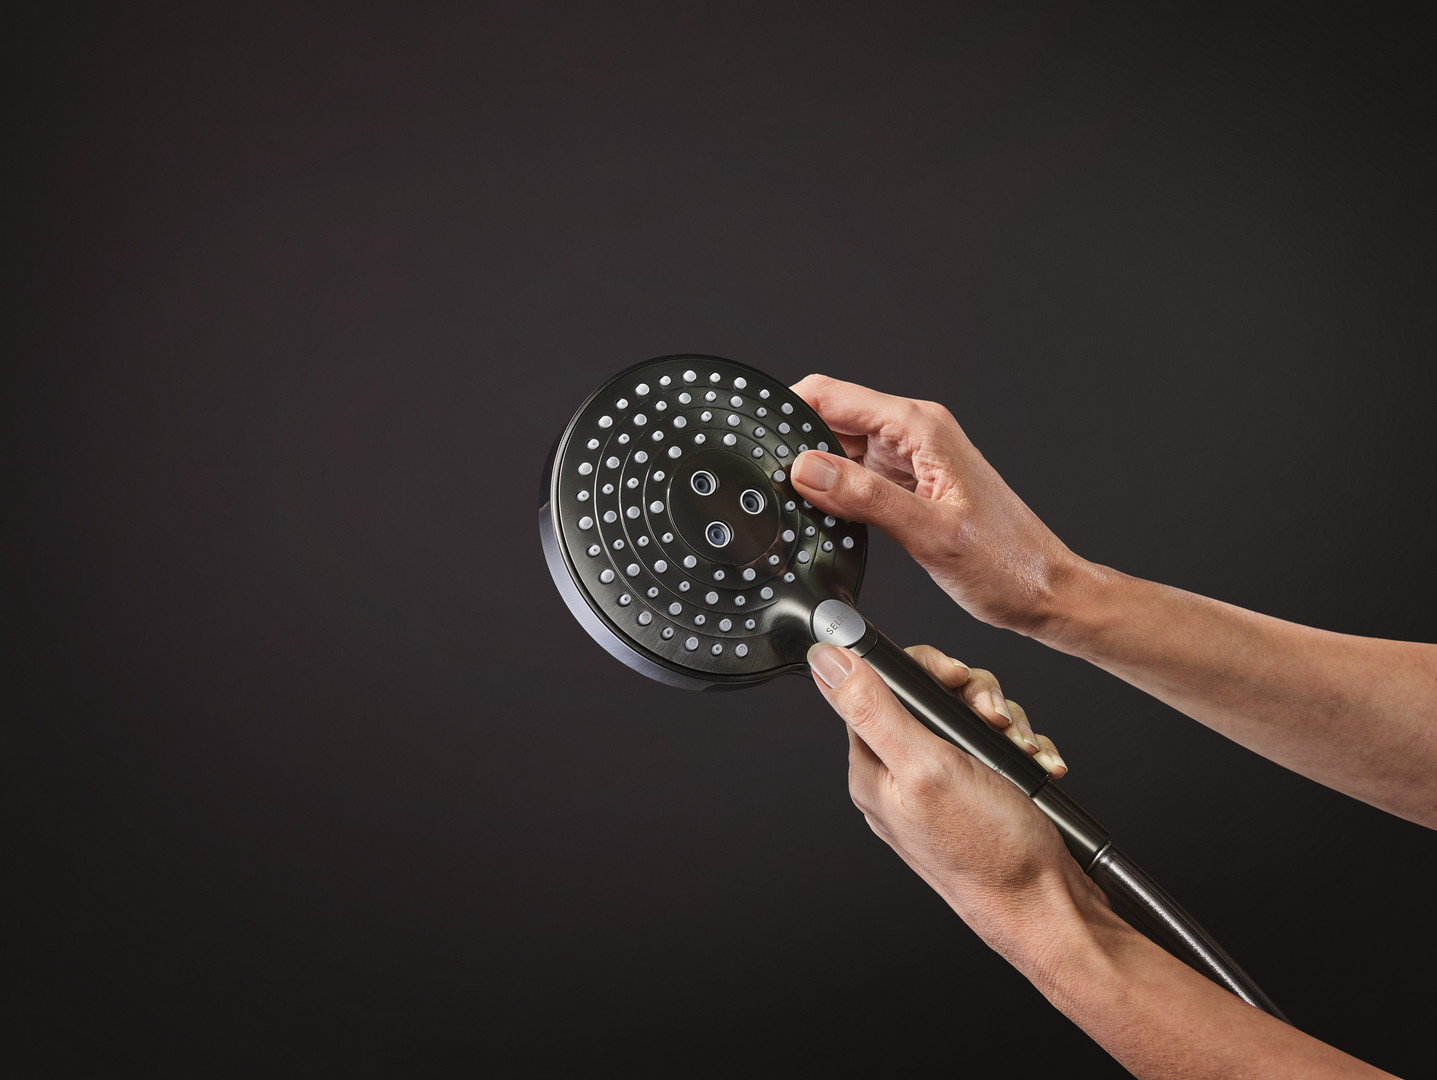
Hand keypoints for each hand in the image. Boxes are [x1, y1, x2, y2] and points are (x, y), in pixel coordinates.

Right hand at [790, 373, 1077, 636]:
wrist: (1046, 593)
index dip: (787, 410)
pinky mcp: (911, 486)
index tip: (756, 438)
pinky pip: (858, 477)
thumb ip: (864, 498)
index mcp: (921, 428)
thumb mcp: (930, 533)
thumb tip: (806, 469)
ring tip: (795, 504)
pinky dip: (837, 492)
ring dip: (816, 471)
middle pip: (831, 419)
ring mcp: (913, 460)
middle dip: (796, 444)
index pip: (831, 395)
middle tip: (769, 484)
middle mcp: (916, 434)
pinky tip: (825, 516)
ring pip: (841, 450)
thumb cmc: (1007, 565)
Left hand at [807, 640, 1089, 945]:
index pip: (874, 687)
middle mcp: (902, 776)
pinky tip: (1036, 767)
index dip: (920, 670)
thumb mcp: (924, 767)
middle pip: (928, 696)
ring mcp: (943, 786)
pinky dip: (1021, 749)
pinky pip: (997, 746)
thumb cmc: (986, 852)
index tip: (955, 678)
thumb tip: (824, 657)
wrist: (1048, 908)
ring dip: (1005, 724)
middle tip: (993, 718)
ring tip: (1020, 749)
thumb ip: (872, 709)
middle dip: (973, 697)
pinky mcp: (980, 793)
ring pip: (968, 717)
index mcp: (873, 769)